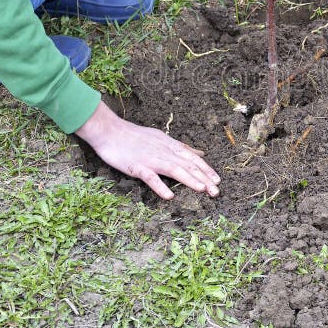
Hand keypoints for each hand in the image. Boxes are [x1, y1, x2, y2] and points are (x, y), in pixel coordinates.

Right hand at [75, 101, 220, 199]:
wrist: (110, 131)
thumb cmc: (135, 136)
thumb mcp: (162, 138)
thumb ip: (181, 147)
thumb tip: (200, 152)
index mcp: (170, 146)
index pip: (192, 158)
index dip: (206, 169)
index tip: (218, 180)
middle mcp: (164, 152)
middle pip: (187, 165)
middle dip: (204, 178)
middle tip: (217, 191)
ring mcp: (150, 159)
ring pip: (174, 169)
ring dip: (189, 180)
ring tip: (203, 190)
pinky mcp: (136, 166)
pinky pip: (150, 177)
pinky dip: (160, 186)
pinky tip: (169, 196)